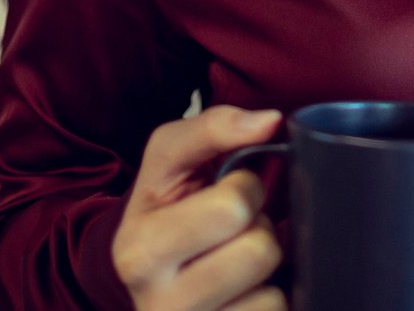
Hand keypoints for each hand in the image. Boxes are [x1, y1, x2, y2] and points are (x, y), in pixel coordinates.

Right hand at [111, 106, 287, 310]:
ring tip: (239, 262)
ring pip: (272, 295)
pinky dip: (271, 301)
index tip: (225, 191)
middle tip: (237, 230)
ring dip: (267, 271)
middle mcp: (159, 304)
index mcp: (140, 250)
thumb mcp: (170, 160)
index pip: (232, 207)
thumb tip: (270, 121)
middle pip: (259, 250)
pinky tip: (245, 294)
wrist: (150, 277)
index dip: (245, 188)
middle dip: (260, 229)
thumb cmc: (168, 210)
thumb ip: (213, 127)